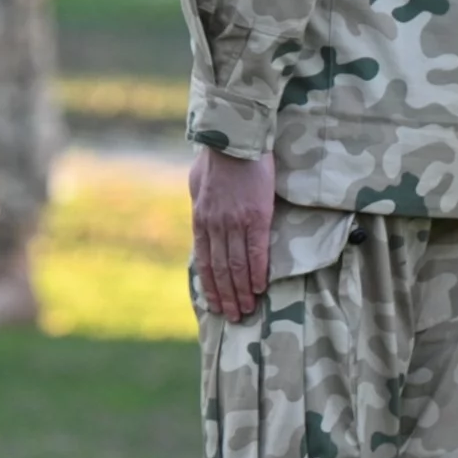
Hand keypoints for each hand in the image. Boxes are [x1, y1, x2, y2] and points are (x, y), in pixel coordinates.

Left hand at [190, 146, 275, 323]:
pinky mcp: (257, 217)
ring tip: (247, 310)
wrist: (236, 139)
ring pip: (237, 266)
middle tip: (233, 317)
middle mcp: (215, 225)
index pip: (203, 261)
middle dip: (226, 296)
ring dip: (242, 292)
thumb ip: (200, 205)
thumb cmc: (216, 159)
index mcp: (200, 219)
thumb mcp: (197, 184)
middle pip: (220, 270)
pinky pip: (257, 253)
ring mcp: (235, 223)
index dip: (209, 286)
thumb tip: (202, 222)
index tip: (214, 305)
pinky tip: (260, 289)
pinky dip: (257, 274)